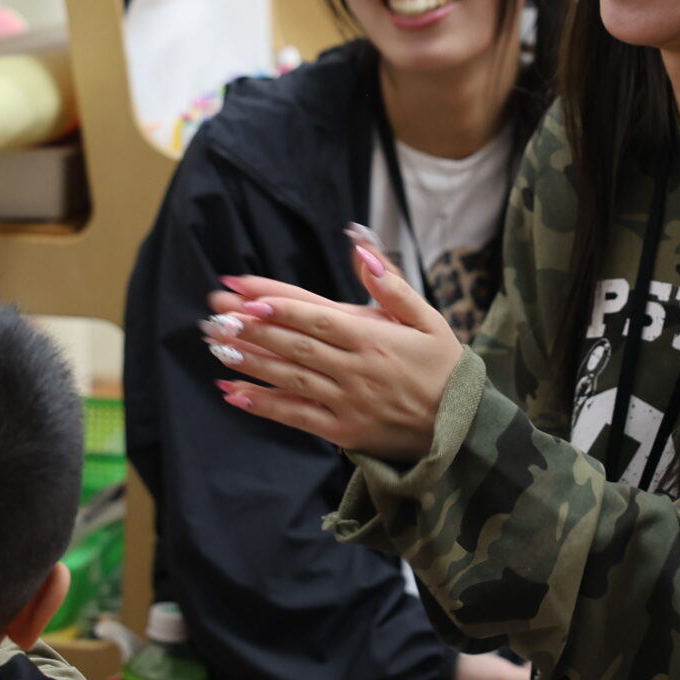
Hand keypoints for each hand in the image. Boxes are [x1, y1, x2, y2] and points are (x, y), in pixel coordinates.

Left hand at [206, 233, 464, 463]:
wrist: (462, 430)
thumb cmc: (445, 368)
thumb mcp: (429, 321)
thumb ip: (393, 287)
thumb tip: (362, 249)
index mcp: (374, 339)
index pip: (319, 319)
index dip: (282, 307)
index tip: (248, 296)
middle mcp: (355, 370)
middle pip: (295, 346)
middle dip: (253, 328)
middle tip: (217, 314)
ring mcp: (346, 402)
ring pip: (289, 379)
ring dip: (250, 362)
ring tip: (217, 345)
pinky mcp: (342, 431)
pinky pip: (296, 417)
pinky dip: (263, 405)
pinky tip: (233, 392)